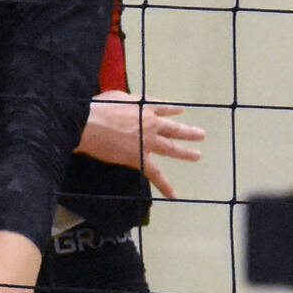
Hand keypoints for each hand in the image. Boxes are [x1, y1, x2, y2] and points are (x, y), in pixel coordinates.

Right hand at [78, 91, 204, 198]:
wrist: (91, 124)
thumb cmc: (99, 109)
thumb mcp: (117, 97)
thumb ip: (129, 102)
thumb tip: (131, 105)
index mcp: (144, 108)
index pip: (162, 108)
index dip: (172, 109)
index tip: (181, 110)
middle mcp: (151, 123)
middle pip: (173, 128)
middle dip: (188, 132)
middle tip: (201, 134)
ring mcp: (148, 142)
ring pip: (171, 148)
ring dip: (186, 152)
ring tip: (197, 155)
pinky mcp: (140, 158)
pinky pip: (156, 175)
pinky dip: (165, 186)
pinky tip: (174, 195)